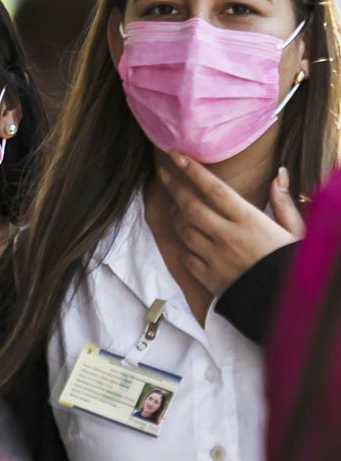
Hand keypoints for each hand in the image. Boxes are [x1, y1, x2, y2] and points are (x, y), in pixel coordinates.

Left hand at [157, 152, 304, 295]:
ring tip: (175, 206)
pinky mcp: (209, 278)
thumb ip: (283, 202)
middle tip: (165, 175)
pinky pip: (186, 256)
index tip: (177, 156)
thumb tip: (278, 174)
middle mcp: (228, 237)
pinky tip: (183, 237)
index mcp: (250, 221)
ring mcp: (215, 258)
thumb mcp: (295, 230)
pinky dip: (182, 244)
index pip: (215, 190)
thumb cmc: (292, 262)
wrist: (287, 304)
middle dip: (174, 188)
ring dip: (176, 216)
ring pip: (184, 230)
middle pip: (191, 207)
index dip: (193, 171)